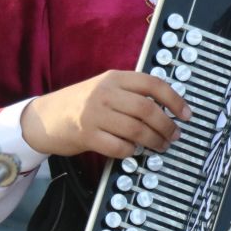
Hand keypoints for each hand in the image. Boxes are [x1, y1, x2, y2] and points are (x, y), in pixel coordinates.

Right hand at [22, 70, 188, 159]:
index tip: (186, 114)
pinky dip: (131, 152)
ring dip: (153, 141)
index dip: (174, 100)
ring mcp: (94, 114)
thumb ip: (129, 93)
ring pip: (136, 130)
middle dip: (166, 126)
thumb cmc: (79, 104)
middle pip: (147, 109)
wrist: (44, 117)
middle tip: (174, 135)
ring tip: (160, 146)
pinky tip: (135, 152)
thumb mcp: (103, 88)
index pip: (152, 84)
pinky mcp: (87, 135)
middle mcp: (105, 93)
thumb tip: (166, 108)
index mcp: (113, 77)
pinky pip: (119, 147)